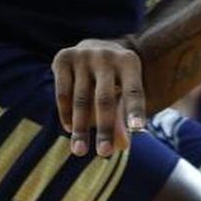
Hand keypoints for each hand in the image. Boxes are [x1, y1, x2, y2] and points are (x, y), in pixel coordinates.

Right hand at [53, 38, 146, 156]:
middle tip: (104, 153)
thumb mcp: (124, 91)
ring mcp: (84, 55)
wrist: (94, 47)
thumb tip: (122, 146)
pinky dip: (65, 114)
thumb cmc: (116, 77)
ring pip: (81, 100)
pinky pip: (63, 93)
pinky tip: (69, 129)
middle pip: (105, 99)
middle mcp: (107, 56)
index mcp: (129, 62)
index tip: (138, 129)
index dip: (135, 110)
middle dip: (105, 128)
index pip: (134, 90)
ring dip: (80, 128)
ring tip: (80, 151)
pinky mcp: (63, 58)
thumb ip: (123, 116)